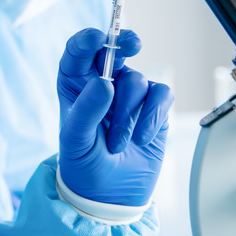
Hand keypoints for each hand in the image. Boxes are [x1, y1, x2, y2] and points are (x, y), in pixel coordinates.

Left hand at [57, 28, 172, 206]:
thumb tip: (105, 83)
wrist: (110, 196)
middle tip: (131, 45)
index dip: (87, 39)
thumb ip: (86, 110)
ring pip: (137, 80)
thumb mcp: (75, 141)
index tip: (96, 38)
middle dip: (123, 43)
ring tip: (117, 142)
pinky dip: (152, 117)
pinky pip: (161, 94)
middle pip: (114, 50)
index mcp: (75, 84)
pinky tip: (141, 138)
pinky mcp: (153, 108)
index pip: (78, 51)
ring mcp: (129, 94)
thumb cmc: (83, 165)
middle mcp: (102, 83)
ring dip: (128, 113)